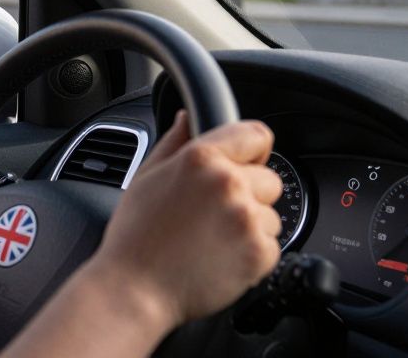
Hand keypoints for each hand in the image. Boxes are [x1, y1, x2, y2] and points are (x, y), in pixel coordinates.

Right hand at [87, 111, 282, 331]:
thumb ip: (175, 141)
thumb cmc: (135, 237)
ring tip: (213, 239)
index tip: (244, 163)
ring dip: (251, 226)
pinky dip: (252, 254)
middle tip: (215, 214)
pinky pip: (271, 245)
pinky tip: (220, 257)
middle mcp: (228, 182)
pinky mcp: (260, 253)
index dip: (252, 151)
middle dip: (250, 193)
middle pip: (270, 178)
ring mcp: (246, 218)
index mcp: (201, 158)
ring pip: (272, 215)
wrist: (135, 290)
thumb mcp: (146, 177)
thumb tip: (188, 117)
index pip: (257, 134)